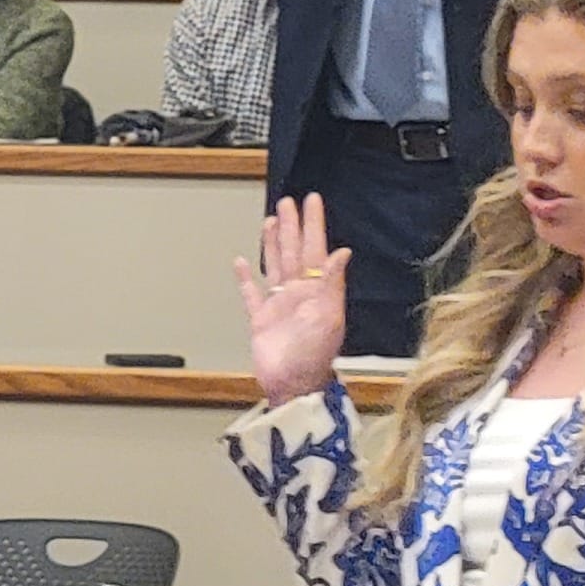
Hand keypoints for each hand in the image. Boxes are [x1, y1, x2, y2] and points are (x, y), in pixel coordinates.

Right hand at [235, 193, 347, 405]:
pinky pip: (252, 294)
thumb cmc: (316, 356)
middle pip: (293, 251)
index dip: (314, 224)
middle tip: (290, 202)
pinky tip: (241, 263)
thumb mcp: (330, 316)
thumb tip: (342, 252)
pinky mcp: (262, 319)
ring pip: (274, 265)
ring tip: (271, 220)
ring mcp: (280, 305)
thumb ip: (333, 283)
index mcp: (317, 290)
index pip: (315, 248)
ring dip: (272, 243)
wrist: (293, 384)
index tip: (312, 201)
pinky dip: (246, 278)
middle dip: (292, 226)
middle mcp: (299, 294)